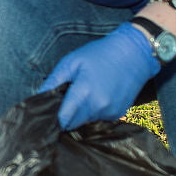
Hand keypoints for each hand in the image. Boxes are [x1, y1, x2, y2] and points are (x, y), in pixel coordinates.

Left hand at [37, 23, 159, 129]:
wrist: (134, 53)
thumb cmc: (100, 53)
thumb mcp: (72, 61)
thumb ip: (54, 80)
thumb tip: (40, 95)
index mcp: (83, 93)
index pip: (63, 119)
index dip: (54, 117)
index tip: (50, 113)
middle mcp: (98, 107)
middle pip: (73, 123)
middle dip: (68, 114)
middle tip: (68, 97)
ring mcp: (110, 111)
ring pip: (86, 121)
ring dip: (82, 112)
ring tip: (87, 91)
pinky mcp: (119, 113)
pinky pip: (100, 118)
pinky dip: (96, 110)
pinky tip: (100, 94)